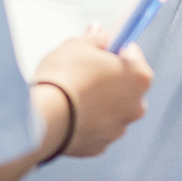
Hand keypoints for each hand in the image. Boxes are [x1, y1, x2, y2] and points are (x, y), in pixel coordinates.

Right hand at [34, 26, 152, 156]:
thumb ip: (94, 38)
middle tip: (86, 69)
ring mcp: (118, 128)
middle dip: (110, 77)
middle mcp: (135, 105)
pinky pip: (96, 128)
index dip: (116, 48)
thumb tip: (99, 34)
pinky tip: (69, 113)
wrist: (43, 118)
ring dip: (99, 101)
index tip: (104, 47)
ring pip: (112, 109)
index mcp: (138, 77)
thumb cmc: (64, 78)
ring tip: (73, 93)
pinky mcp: (99, 146)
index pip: (133, 55)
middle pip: (126, 85)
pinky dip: (87, 121)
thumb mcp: (77, 45)